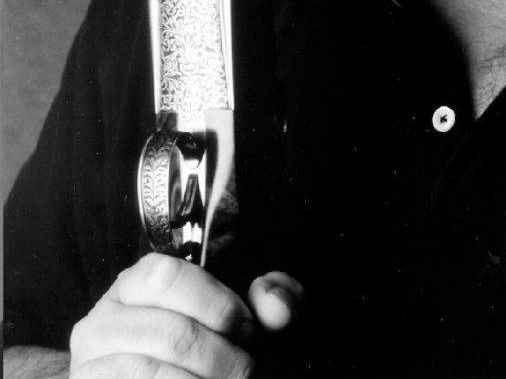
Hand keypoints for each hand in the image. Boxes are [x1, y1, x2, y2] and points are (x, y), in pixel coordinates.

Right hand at [69, 253, 302, 377]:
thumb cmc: (200, 354)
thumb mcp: (239, 318)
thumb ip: (270, 300)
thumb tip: (276, 305)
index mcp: (135, 285)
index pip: (168, 276)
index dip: (216, 304)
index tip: (245, 329)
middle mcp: (101, 322)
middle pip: (172, 333)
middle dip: (223, 357)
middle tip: (243, 370)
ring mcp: (89, 367)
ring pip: (153, 373)